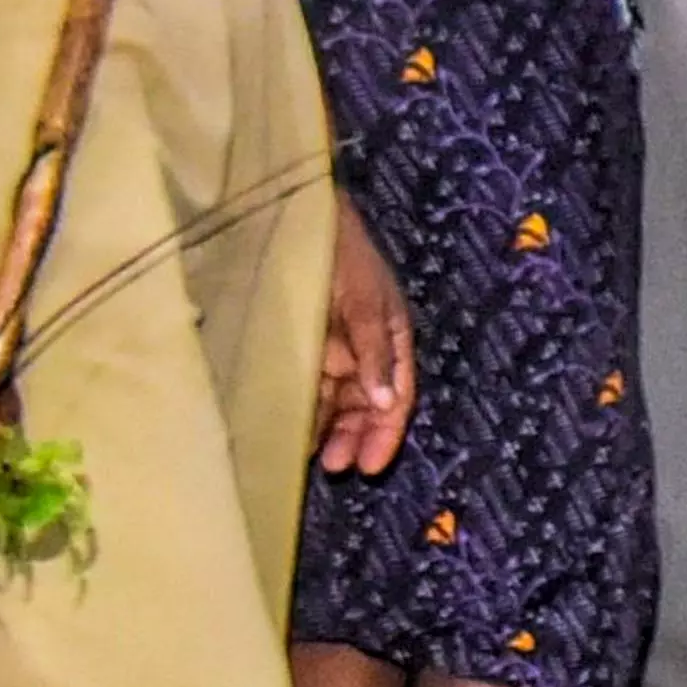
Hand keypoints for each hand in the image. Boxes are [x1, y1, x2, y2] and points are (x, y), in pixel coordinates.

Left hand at [314, 195, 414, 474]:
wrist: (296, 219)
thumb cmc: (341, 255)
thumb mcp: (364, 301)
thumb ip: (375, 352)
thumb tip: (388, 402)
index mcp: (390, 336)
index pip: (397, 393)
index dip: (388, 430)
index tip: (372, 465)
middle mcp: (363, 349)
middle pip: (366, 404)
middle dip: (356, 437)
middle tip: (336, 466)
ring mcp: (330, 350)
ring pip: (335, 402)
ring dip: (328, 431)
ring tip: (311, 459)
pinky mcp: (299, 347)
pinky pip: (305, 388)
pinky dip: (302, 412)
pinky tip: (290, 433)